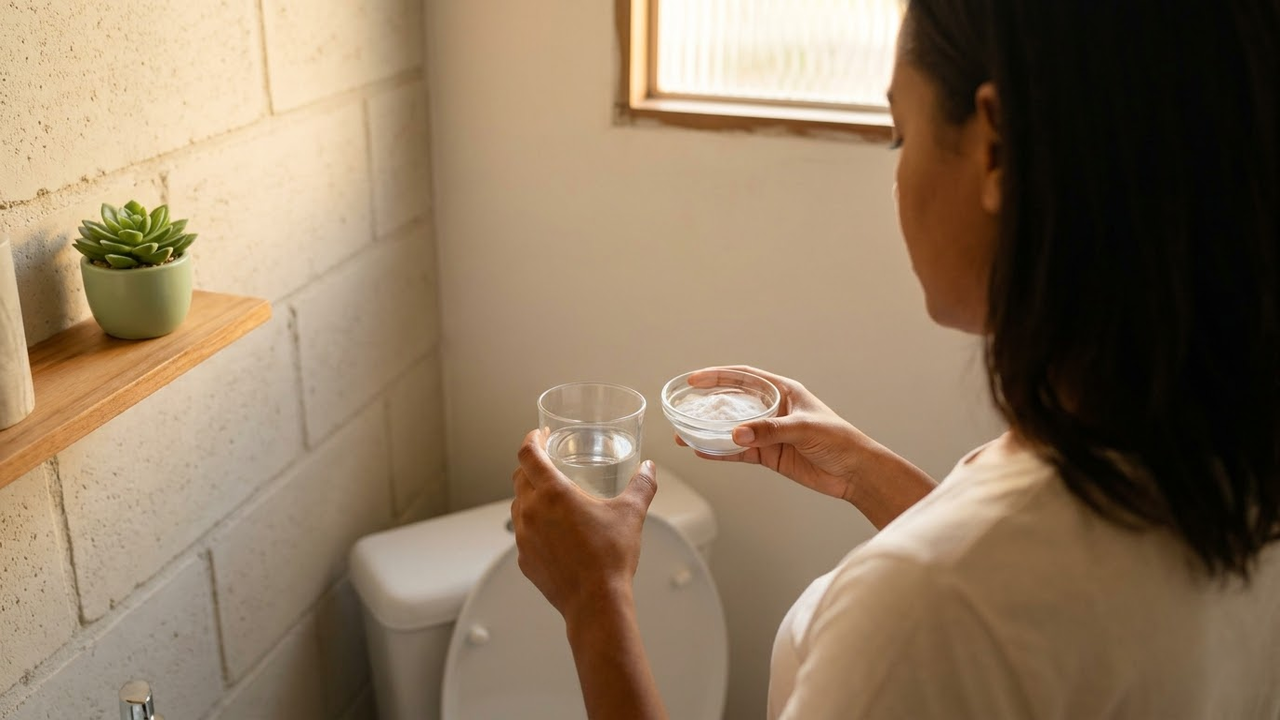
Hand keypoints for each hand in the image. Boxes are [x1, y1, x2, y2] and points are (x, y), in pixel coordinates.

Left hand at [511, 429, 658, 621]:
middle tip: (548, 462)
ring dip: (530, 495)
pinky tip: (553, 531)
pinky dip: (533, 524)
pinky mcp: (524, 559)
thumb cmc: (610, 558)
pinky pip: (523, 533)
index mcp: (552, 493)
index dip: (532, 439)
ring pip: (518, 505)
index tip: (540, 435)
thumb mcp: (630, 514)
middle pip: (520, 477)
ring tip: (551, 497)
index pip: (528, 454)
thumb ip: (641, 485)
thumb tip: (650, 468)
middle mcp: (531, 511)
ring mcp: (524, 537)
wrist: (595, 603)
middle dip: (532, 466)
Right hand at [677, 366, 935, 526]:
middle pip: (733, 402)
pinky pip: (739, 453)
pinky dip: (721, 453)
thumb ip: (768, 431)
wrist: (855, 472)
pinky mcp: (770, 456)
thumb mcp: (803, 428)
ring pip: (732, 429)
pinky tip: (703, 452)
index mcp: (783, 391)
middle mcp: (773, 410)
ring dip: (709, 431)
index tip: (694, 379)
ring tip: (684, 434)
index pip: (744, 377)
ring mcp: (769, 433)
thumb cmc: (839, 440)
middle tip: (682, 406)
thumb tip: (737, 434)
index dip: (718, 376)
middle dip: (707, 404)